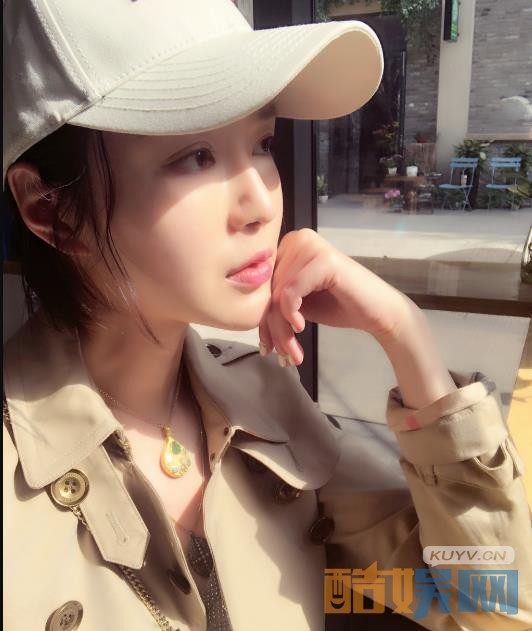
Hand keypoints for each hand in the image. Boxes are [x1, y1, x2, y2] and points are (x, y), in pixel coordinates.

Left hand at [258, 229, 411, 366]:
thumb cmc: (338, 306)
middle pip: (268, 290)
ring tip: (292, 353)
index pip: (261, 284)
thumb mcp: (297, 304)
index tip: (267, 346)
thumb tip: (244, 316)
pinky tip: (301, 328)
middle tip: (281, 356)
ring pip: (277, 295)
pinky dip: (291, 314)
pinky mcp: (323, 260)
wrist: (377, 312)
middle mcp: (297, 238)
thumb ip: (273, 302)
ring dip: (282, 330)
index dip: (262, 318)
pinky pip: (290, 291)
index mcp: (288, 245)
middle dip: (272, 329)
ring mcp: (311, 246)